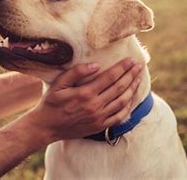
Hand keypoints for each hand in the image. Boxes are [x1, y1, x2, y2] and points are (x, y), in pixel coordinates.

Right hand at [24, 58, 142, 142]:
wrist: (47, 126)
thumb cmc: (51, 103)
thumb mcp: (58, 84)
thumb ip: (76, 72)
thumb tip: (95, 65)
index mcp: (85, 93)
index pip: (110, 77)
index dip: (122, 68)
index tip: (131, 60)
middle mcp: (95, 105)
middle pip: (119, 88)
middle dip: (131, 75)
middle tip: (139, 66)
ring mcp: (99, 117)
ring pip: (122, 101)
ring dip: (132, 89)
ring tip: (138, 79)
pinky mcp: (100, 126)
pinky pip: (119, 116)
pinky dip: (128, 107)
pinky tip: (131, 98)